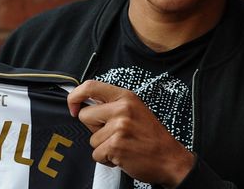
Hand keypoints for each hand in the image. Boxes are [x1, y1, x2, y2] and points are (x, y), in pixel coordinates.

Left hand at [67, 80, 195, 187]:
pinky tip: (122, 155)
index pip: (90, 86)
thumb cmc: (151, 136)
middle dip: (94, 128)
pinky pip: (96, 154)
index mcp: (125, 97)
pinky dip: (107, 159)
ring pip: (91, 138)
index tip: (73, 107)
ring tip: (122, 145)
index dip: (75, 96)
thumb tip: (84, 104)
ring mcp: (119, 127)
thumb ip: (112, 104)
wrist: (170, 158)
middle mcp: (122, 109)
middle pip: (84, 115)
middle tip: (113, 133)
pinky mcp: (116, 145)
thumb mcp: (135, 109)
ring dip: (103, 146)